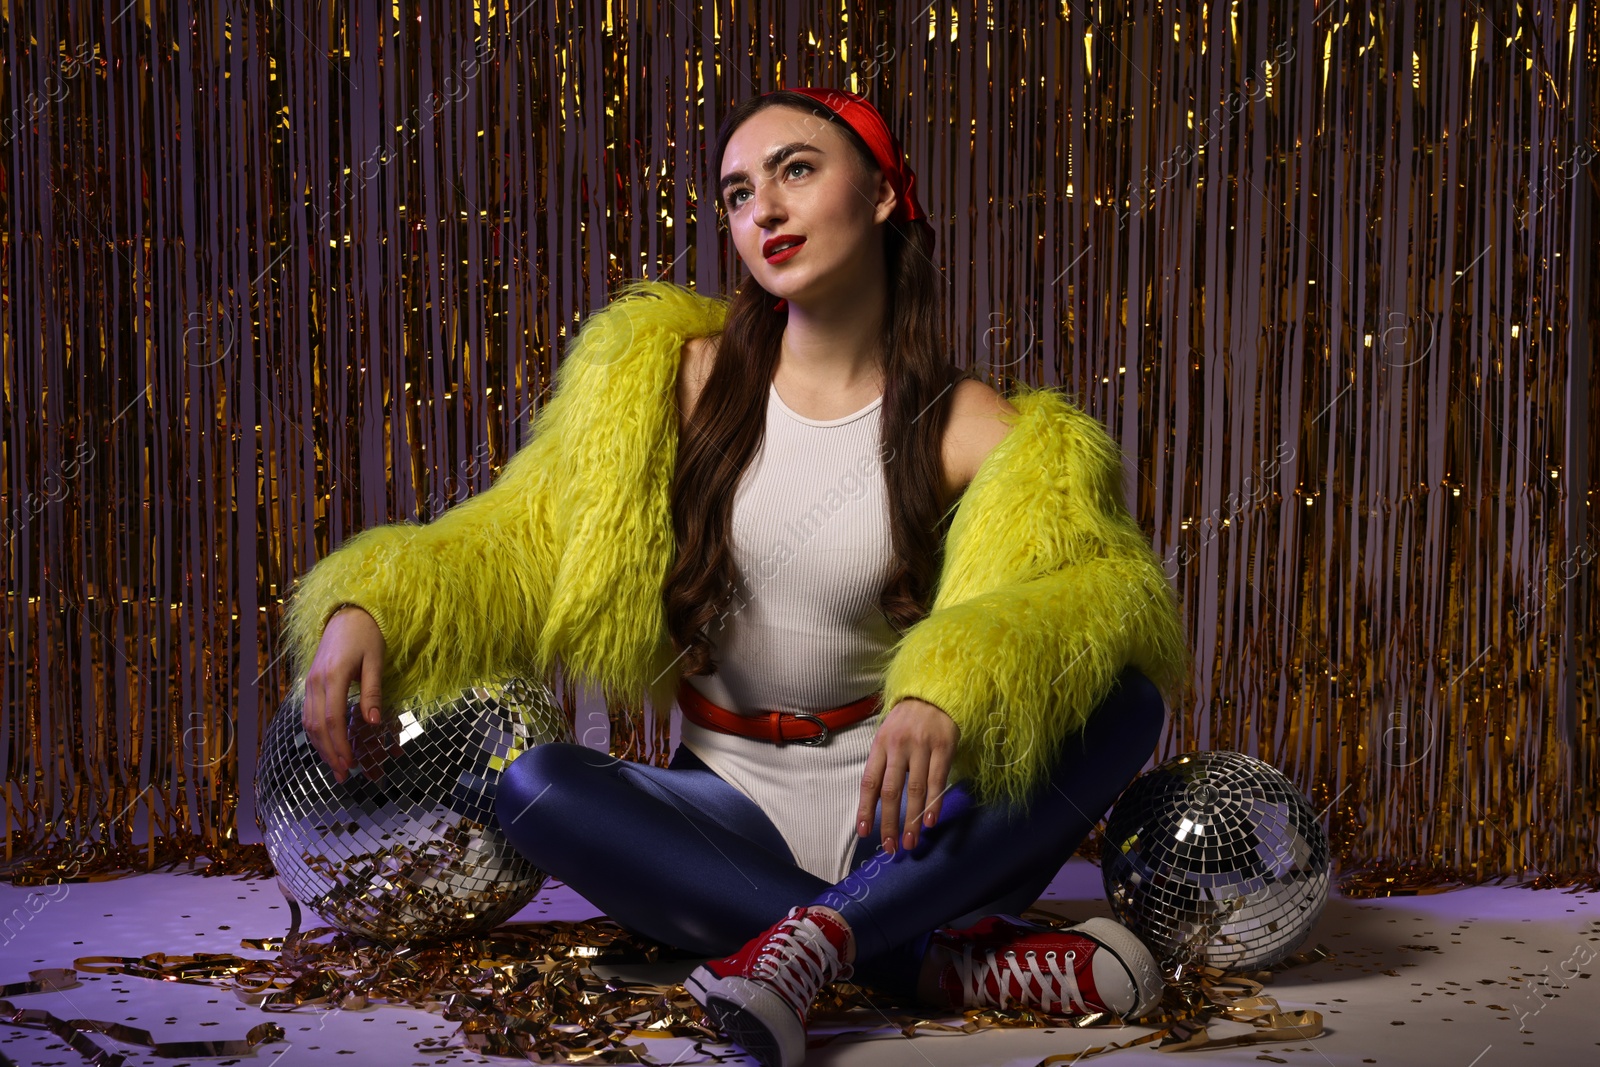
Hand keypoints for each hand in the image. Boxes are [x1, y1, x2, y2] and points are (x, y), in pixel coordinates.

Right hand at [301, 606, 385, 783]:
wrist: (348, 613)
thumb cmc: (367, 635)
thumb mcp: (376, 661)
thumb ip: (373, 692)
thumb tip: (374, 723)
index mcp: (332, 676)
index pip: (333, 720)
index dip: (340, 745)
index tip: (351, 765)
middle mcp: (315, 682)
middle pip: (317, 727)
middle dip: (330, 753)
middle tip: (344, 775)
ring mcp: (309, 683)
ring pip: (309, 723)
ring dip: (321, 747)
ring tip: (336, 767)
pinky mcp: (309, 683)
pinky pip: (308, 714)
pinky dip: (316, 733)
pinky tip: (327, 746)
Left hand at [856, 698, 959, 853]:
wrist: (934, 694)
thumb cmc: (906, 721)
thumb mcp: (887, 735)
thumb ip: (883, 764)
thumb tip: (876, 802)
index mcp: (880, 744)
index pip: (870, 781)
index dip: (866, 809)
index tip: (865, 832)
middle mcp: (899, 746)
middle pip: (891, 790)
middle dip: (889, 822)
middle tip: (891, 847)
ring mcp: (922, 746)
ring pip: (915, 789)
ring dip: (912, 820)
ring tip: (910, 842)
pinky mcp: (944, 747)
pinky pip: (938, 780)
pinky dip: (933, 804)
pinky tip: (929, 822)